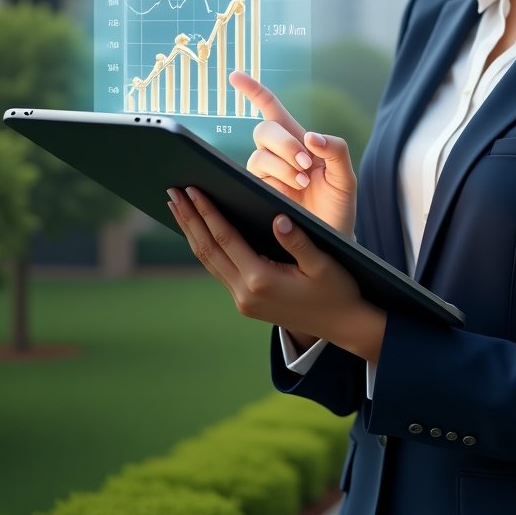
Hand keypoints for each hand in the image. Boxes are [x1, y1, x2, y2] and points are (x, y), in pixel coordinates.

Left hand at [166, 185, 384, 363]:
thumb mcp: (324, 263)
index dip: (207, 212)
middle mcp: (245, 293)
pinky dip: (205, 246)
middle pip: (207, 249)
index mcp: (261, 280)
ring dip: (191, 232)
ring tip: (178, 206)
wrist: (343, 325)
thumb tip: (277, 218)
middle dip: (189, 218)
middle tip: (172, 191)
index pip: (225, 239)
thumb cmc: (338, 290)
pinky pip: (218, 268)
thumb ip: (299, 241)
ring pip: (208, 261)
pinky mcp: (246, 302)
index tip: (192, 189)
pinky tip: (200, 231)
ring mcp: (242, 300)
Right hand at [229, 70, 356, 238]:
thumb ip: (336, 150)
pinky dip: (274, 180)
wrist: (332, 241)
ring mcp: (266, 176)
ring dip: (282, 165)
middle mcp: (277, 155)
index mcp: (298, 142)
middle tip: (306, 164)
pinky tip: (285, 192)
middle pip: (264, 132)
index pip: (270, 109)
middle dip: (285, 143)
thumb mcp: (346, 176)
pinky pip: (254, 179)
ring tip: (303, 183)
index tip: (234, 75)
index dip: (252, 91)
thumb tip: (310, 137)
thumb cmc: (338, 206)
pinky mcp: (258, 195)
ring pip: (260, 156)